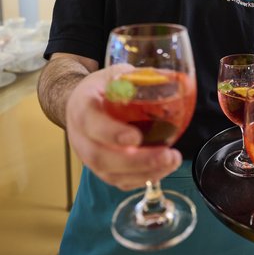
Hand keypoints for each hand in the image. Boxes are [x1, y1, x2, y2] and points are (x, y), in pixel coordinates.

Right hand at [65, 63, 182, 190]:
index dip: (112, 133)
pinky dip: (141, 179)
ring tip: (171, 161)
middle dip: (136, 161)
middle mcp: (80, 135)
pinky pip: (118, 181)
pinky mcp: (99, 168)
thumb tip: (174, 79)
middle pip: (100, 157)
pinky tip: (163, 169)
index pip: (91, 122)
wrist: (79, 103)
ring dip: (144, 172)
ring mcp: (87, 155)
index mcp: (83, 105)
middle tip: (166, 155)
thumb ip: (140, 77)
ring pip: (110, 174)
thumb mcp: (116, 73)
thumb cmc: (101, 87)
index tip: (136, 137)